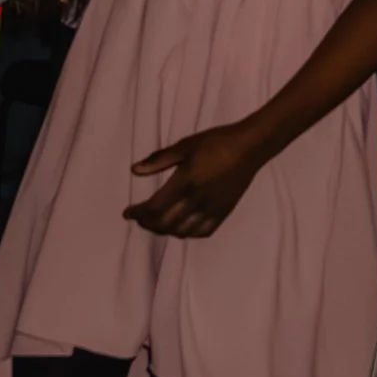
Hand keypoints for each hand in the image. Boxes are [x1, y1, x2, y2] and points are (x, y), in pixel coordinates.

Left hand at [124, 118, 272, 238]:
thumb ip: (159, 160)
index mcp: (186, 182)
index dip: (138, 213)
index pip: (155, 208)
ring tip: (156, 222)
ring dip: (165, 230)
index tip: (127, 213)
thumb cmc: (215, 142)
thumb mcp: (184, 146)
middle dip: (148, 224)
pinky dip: (188, 233)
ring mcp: (212, 209)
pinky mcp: (224, 212)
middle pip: (166, 224)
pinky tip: (181, 227)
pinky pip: (203, 232)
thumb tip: (134, 170)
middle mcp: (198, 200)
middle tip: (139, 218)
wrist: (249, 147)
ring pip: (183, 232)